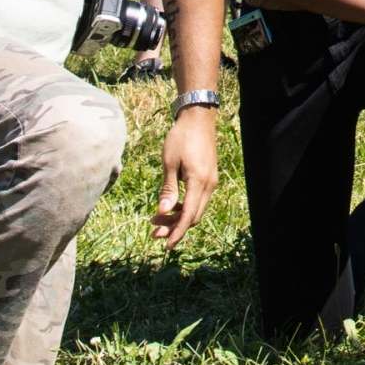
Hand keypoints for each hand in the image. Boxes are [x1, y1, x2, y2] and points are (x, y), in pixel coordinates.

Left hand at [150, 106, 218, 248]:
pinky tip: (169, 206)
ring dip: (178, 218)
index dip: (177, 232)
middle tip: (153, 232)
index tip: (165, 245)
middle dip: (174, 228)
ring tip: (157, 220)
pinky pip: (198, 200)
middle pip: (193, 216)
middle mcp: (208, 185)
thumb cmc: (181, 138)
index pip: (188, 216)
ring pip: (196, 209)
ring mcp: (210, 181)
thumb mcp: (169, 163)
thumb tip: (163, 213)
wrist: (198, 118)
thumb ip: (168, 189)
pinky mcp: (208, 177)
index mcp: (199, 182)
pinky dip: (184, 207)